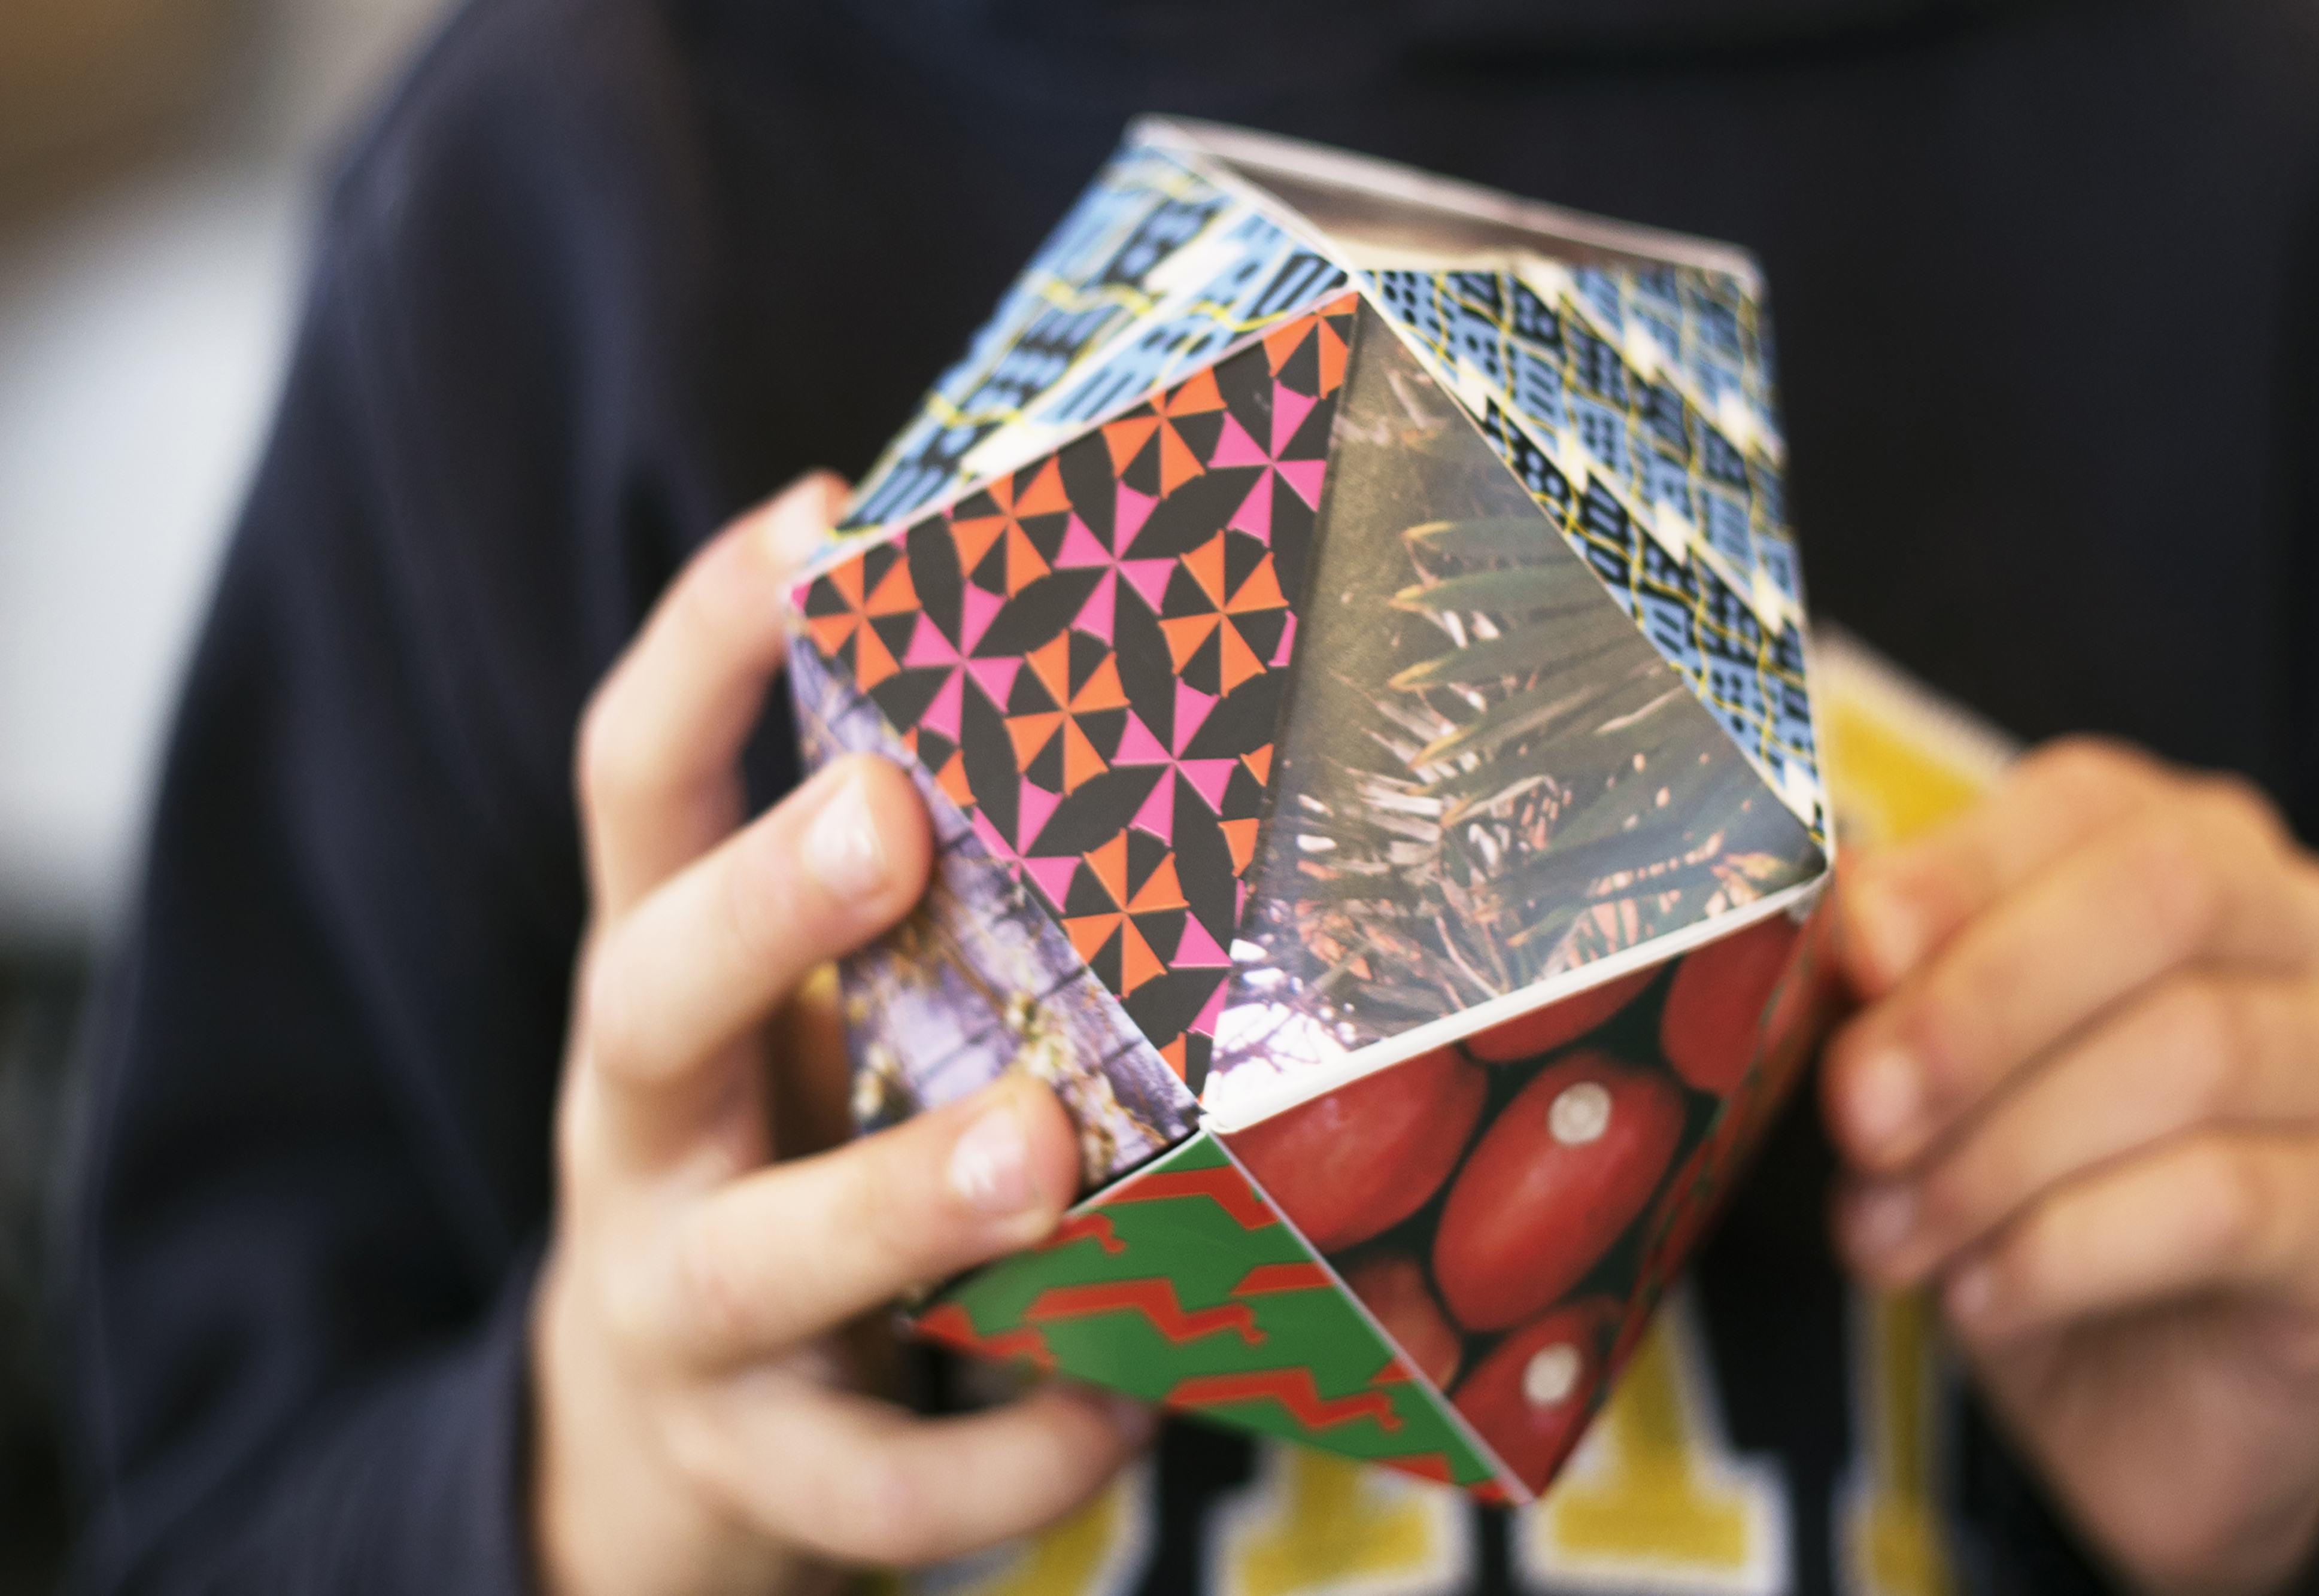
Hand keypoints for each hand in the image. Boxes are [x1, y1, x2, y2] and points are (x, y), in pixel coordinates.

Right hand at [530, 476, 1153, 1595]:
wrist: (648, 1454)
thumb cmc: (777, 1173)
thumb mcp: (807, 1031)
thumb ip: (914, 927)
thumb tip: (1132, 731)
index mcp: (662, 988)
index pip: (632, 789)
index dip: (701, 648)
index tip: (815, 517)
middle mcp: (644, 1130)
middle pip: (647, 997)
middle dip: (761, 906)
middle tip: (889, 818)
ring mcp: (680, 1310)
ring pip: (757, 1256)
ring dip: (897, 1199)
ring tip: (1042, 1151)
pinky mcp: (755, 1467)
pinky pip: (872, 1485)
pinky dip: (1002, 1458)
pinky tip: (1119, 1416)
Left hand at [1824, 738, 2318, 1595]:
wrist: (2134, 1377)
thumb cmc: (2021, 1175)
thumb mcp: (1931, 1060)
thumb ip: (1895, 979)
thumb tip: (1847, 931)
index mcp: (2185, 849)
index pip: (2088, 799)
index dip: (1958, 873)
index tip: (1854, 956)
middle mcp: (2296, 930)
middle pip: (2161, 901)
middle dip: (1980, 1007)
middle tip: (1860, 1112)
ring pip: (2195, 1055)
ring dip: (1999, 1153)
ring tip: (1887, 1230)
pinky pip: (2226, 1201)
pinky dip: (2066, 1247)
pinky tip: (1978, 1291)